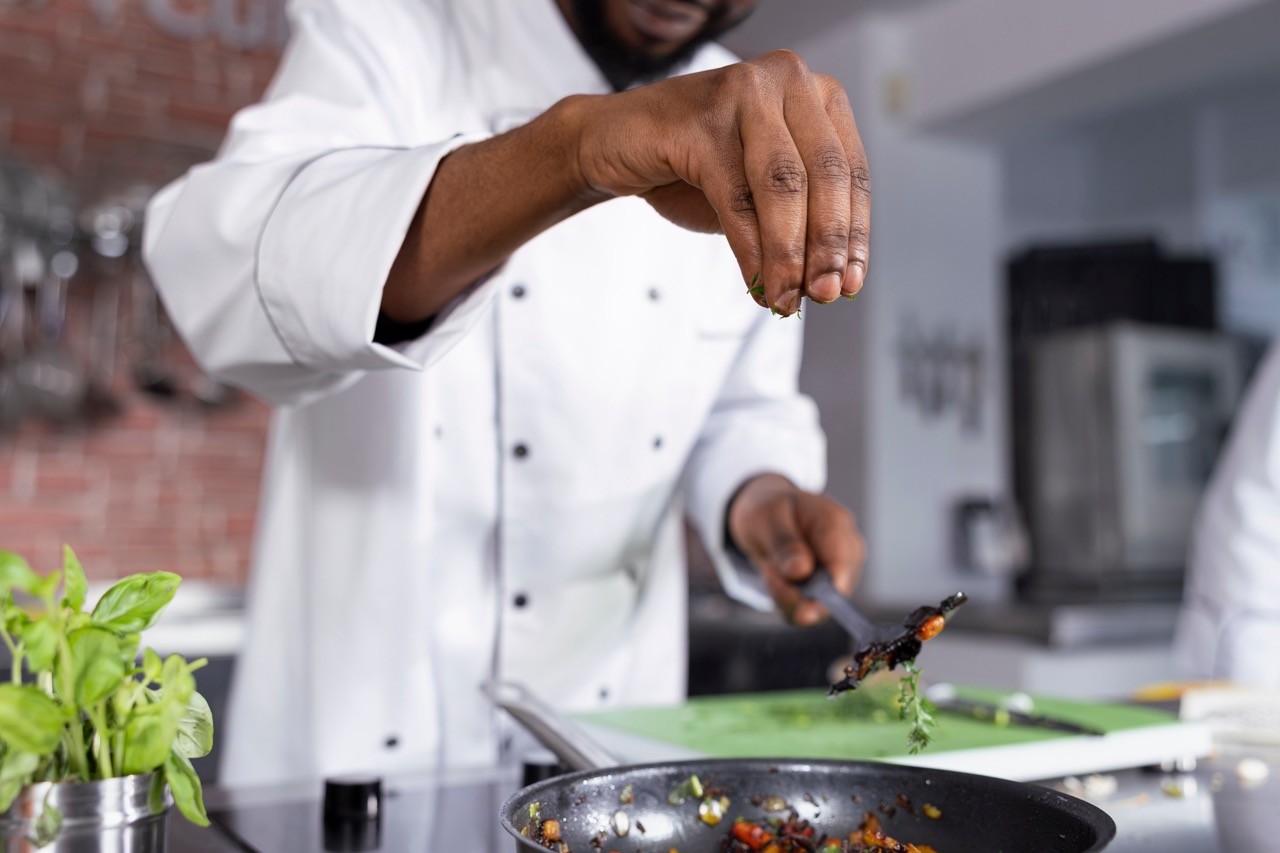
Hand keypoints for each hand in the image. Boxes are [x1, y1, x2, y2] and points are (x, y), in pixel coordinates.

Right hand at [567, 50, 869, 314]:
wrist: (612, 145)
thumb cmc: (692, 167)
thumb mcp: (758, 194)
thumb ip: (797, 222)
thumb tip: (831, 281)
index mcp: (814, 93)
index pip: (850, 171)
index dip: (854, 232)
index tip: (850, 282)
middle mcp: (786, 79)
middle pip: (823, 175)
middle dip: (826, 245)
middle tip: (824, 295)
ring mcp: (743, 92)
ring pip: (782, 186)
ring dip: (789, 253)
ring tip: (787, 298)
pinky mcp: (700, 117)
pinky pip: (736, 195)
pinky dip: (750, 248)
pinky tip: (756, 281)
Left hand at [726, 474, 863, 625]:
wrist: (767, 513)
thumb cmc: (770, 508)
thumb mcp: (767, 517)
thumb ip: (784, 543)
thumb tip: (801, 572)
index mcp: (836, 524)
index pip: (842, 566)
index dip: (825, 594)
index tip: (800, 612)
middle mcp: (847, 550)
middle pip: (834, 593)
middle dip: (793, 593)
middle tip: (767, 570)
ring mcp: (840, 571)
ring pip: (818, 606)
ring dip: (785, 595)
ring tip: (769, 566)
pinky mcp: (827, 590)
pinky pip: (806, 610)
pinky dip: (785, 600)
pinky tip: (775, 576)